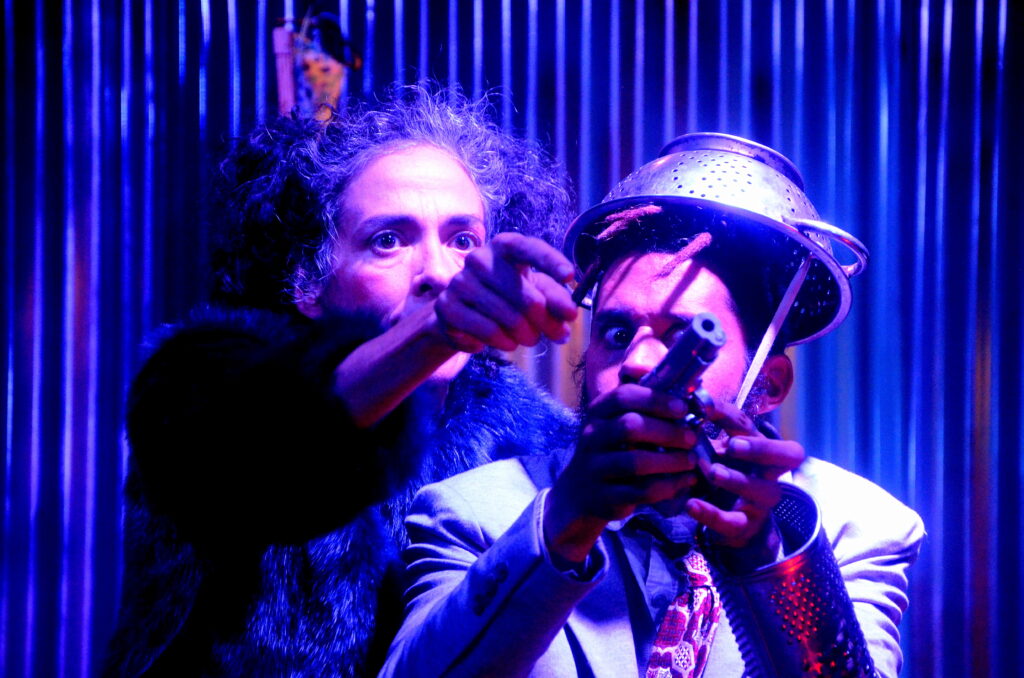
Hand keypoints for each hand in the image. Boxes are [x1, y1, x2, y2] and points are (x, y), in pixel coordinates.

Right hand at [434, 233, 577, 352]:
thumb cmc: (508, 297)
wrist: (464, 313)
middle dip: (545, 319)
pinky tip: (508, 343)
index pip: (527, 247)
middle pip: (523, 293)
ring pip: (507, 316)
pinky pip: (487, 330)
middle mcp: (479, 259)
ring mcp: (460, 282)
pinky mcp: (448, 307)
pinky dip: (504, 342)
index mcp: (503, 247)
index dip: (549, 260)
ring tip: (529, 338)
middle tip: (557, 335)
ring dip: (526, 334)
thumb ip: (556, 299)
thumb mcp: (535, 292)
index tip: (570, 276)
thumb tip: (569, 314)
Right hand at [544, 384, 699, 561]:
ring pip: (636, 462)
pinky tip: (684, 481)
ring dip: (670, 461)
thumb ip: (642, 403)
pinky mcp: (604, 497)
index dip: (656, 400)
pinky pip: (641, 491)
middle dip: (668, 432)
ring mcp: (594, 468)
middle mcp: (591, 437)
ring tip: (691, 461)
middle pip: (630, 426)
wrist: (581, 492)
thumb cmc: (612, 450)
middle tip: (691, 438)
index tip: (683, 409)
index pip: (623, 396)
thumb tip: (677, 382)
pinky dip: (669, 486)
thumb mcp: (616, 422)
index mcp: (598, 413)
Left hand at [685, 400, 804, 550]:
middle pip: (789, 455)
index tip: (702, 407)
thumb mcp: (714, 454)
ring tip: (713, 473)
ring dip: (738, 480)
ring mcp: (761, 502)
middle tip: (734, 444)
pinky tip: (692, 505)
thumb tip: (678, 404)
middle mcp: (769, 473)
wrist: (727, 524)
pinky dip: (712, 514)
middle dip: (762, 448)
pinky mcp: (745, 526)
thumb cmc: (722, 477)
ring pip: (764, 490)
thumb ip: (701, 433)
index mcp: (760, 450)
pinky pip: (733, 522)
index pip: (753, 426)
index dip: (730, 415)